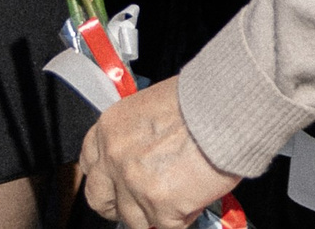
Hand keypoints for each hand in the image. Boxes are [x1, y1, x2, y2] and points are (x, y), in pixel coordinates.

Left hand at [80, 77, 241, 228]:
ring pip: (133, 219)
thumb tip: (143, 158)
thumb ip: (138, 137)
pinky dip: (181, 219)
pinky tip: (194, 199)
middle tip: (139, 204)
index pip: (89, 164)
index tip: (115, 184)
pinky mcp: (160, 208)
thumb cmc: (200, 100)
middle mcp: (114, 158)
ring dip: (153, 214)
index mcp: (110, 129)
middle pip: (99, 199)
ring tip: (178, 196)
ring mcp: (134, 186)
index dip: (105, 178)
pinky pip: (166, 226)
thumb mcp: (152, 107)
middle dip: (117, 206)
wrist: (225, 110)